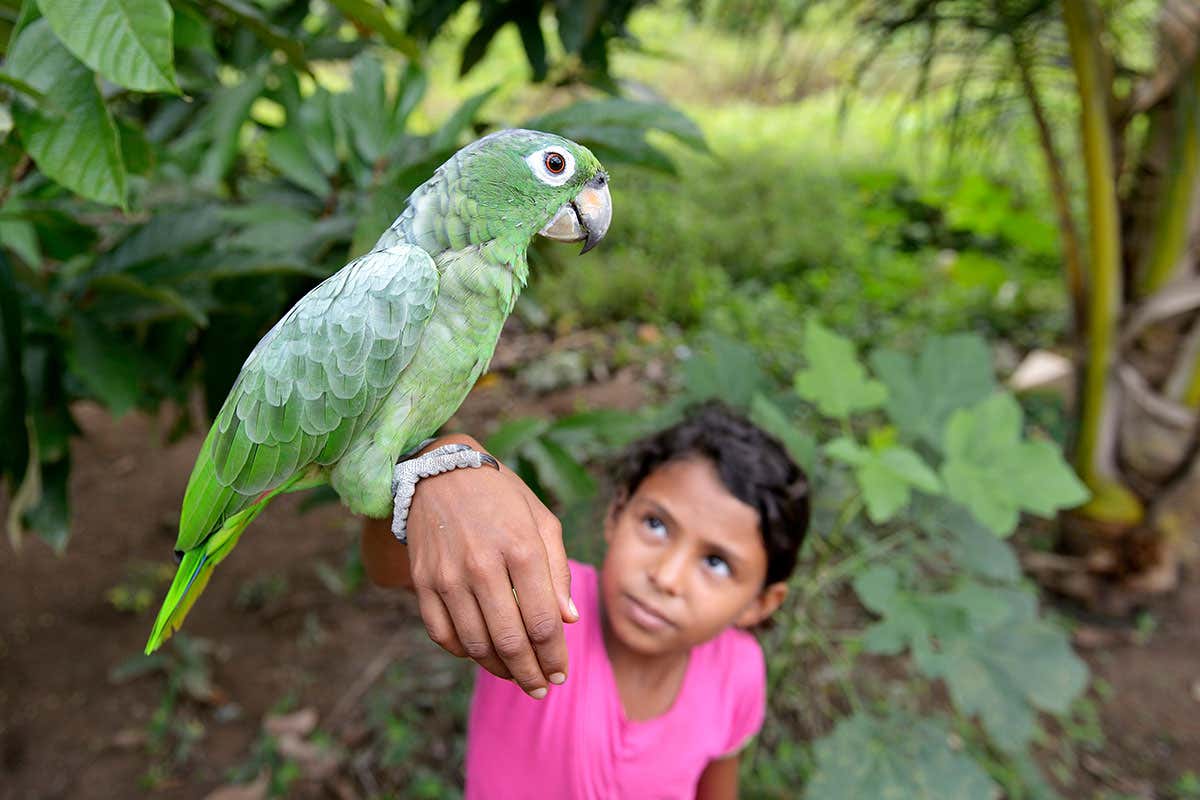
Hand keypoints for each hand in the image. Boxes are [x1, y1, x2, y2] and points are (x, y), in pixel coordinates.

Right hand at [370, 434, 577, 698]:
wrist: (441, 472)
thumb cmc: (502, 496)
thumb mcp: (542, 520)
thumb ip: (558, 570)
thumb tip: (568, 620)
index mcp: (522, 547)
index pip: (543, 622)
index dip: (554, 657)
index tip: (559, 674)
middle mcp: (484, 564)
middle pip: (510, 641)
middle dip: (529, 674)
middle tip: (539, 687)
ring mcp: (448, 575)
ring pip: (476, 644)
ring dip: (499, 670)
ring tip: (514, 675)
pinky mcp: (423, 581)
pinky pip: (442, 634)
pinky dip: (463, 652)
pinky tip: (480, 653)